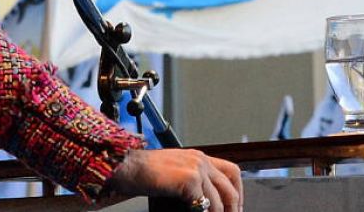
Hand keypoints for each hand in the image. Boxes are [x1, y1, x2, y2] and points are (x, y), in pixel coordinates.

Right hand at [104, 147, 242, 211]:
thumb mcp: (173, 175)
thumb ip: (190, 185)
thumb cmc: (142, 173)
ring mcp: (196, 168)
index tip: (236, 207)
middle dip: (234, 206)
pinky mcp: (190, 179)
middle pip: (231, 184)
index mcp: (198, 157)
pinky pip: (205, 203)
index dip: (237, 191)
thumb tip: (202, 204)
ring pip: (221, 197)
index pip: (230, 172)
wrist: (126, 167)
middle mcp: (200, 160)